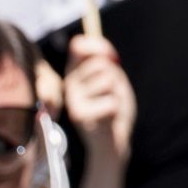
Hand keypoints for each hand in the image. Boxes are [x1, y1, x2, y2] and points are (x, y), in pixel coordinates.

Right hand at [64, 35, 135, 160]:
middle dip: (115, 77)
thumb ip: (105, 62)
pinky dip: (117, 108)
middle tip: (112, 94)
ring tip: (111, 106)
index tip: (113, 56)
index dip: (98, 46)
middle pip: (100, 64)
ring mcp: (72, 99)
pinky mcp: (79, 115)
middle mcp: (69, 84)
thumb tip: (101, 51)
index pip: (79, 46)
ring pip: (107, 80)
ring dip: (117, 93)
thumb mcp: (111, 81)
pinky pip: (112, 101)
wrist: (112, 141)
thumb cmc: (113, 108)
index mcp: (75, 73)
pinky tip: (109, 117)